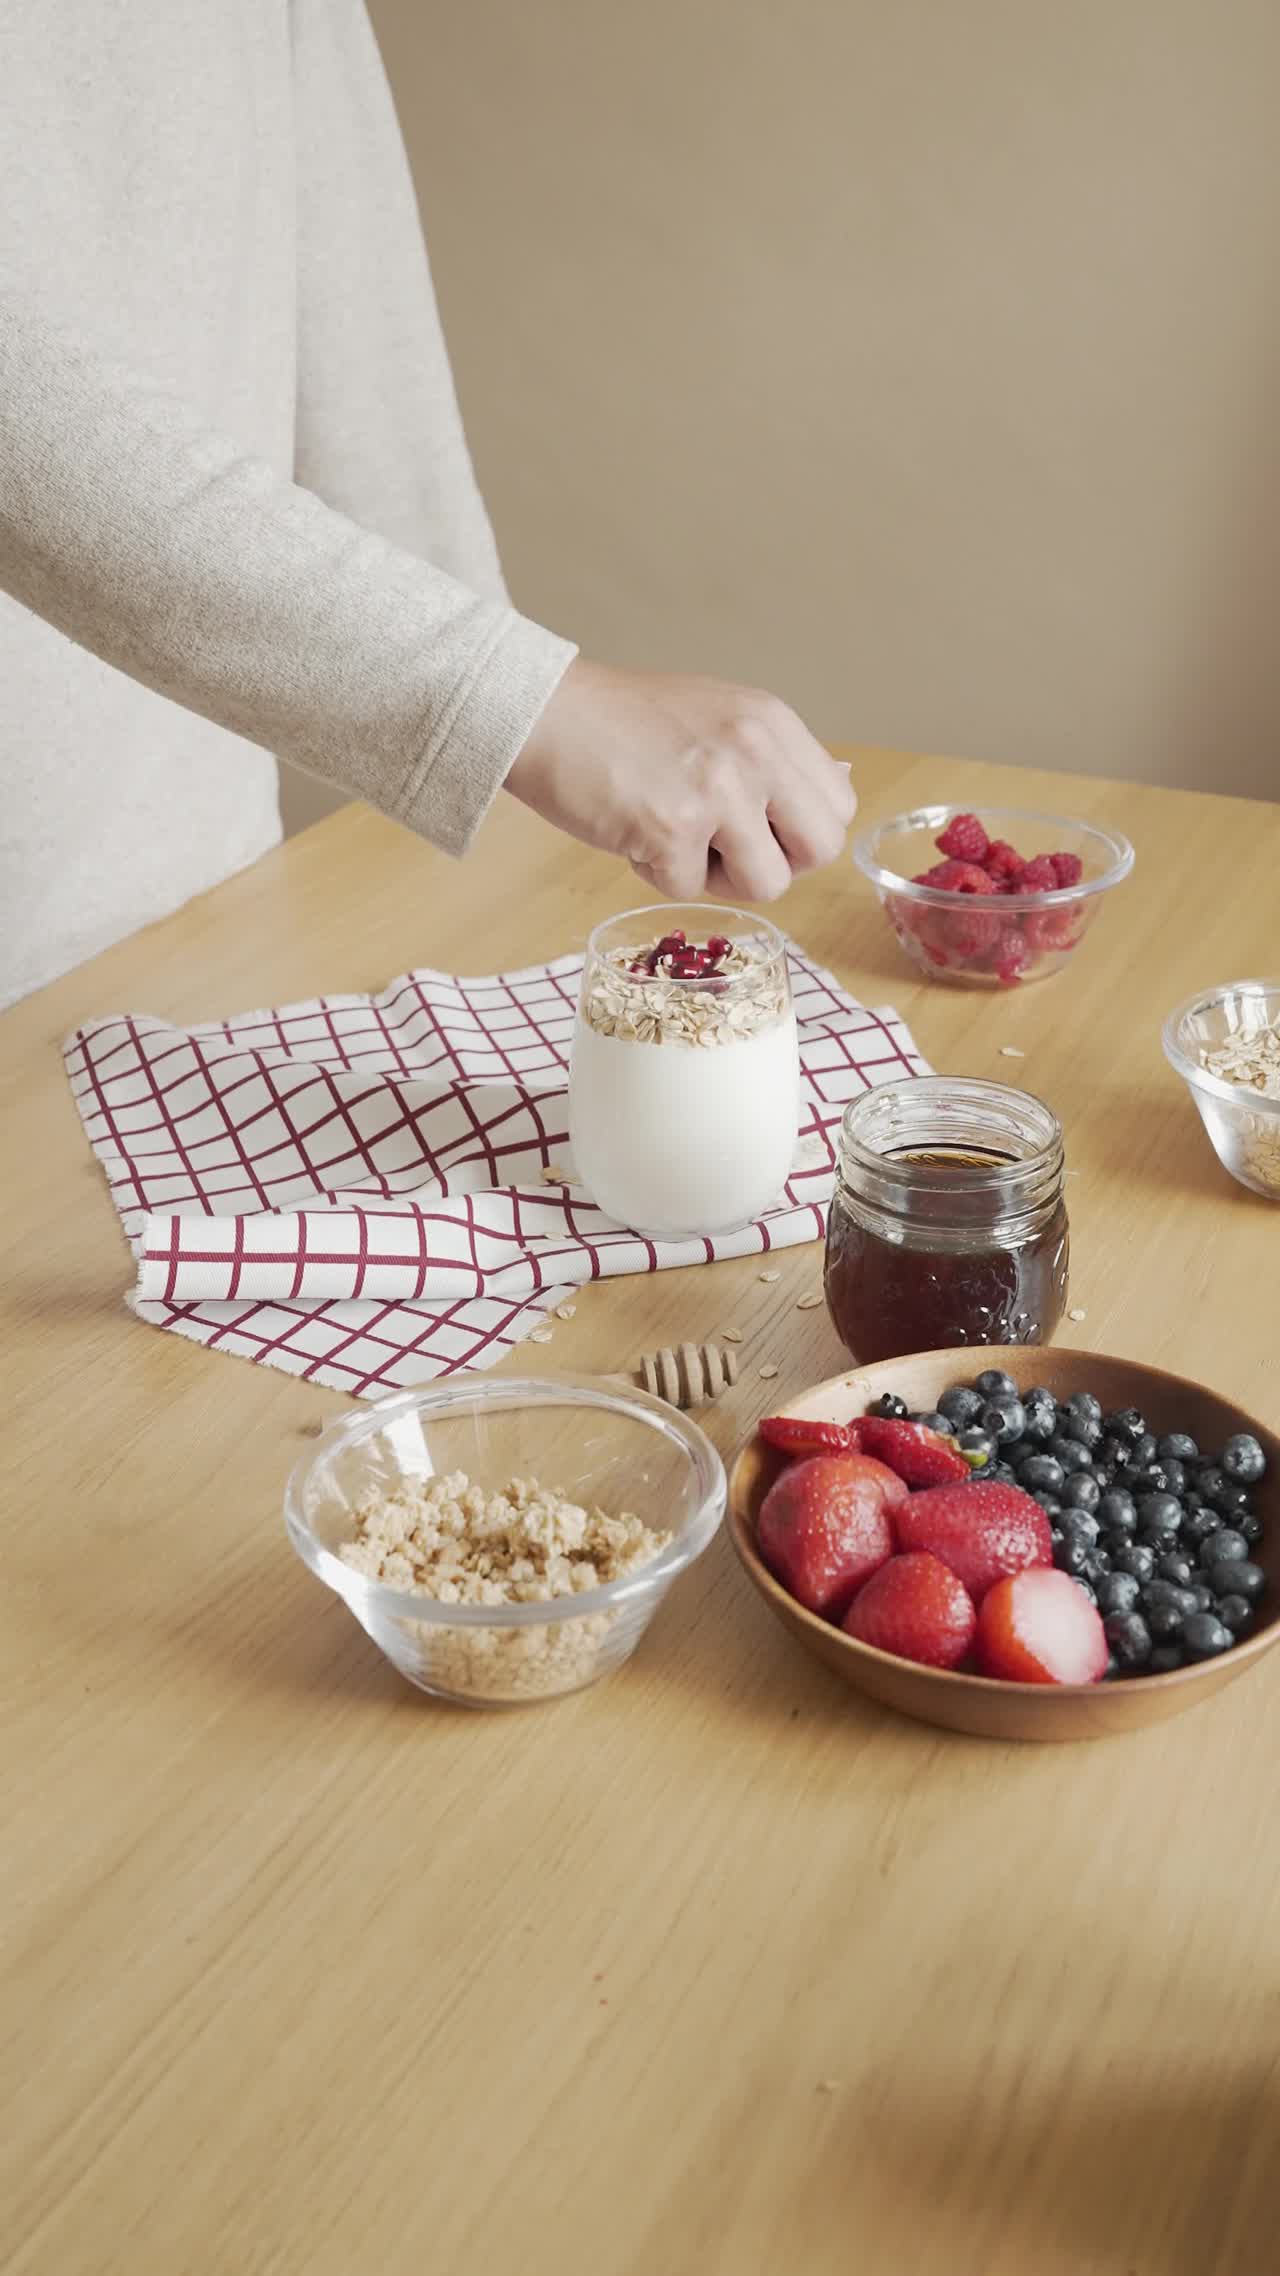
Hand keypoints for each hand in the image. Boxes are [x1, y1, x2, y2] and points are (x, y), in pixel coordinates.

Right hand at [504, 659, 855, 900]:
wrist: (546, 713)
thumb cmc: (624, 721)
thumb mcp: (720, 716)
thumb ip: (775, 759)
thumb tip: (836, 791)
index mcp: (773, 723)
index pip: (838, 807)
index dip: (800, 834)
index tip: (760, 829)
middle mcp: (756, 751)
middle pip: (820, 850)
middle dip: (777, 864)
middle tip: (728, 848)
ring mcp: (717, 790)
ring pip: (766, 884)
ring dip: (717, 877)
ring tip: (675, 838)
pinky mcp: (672, 828)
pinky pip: (688, 888)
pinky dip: (656, 873)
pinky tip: (632, 830)